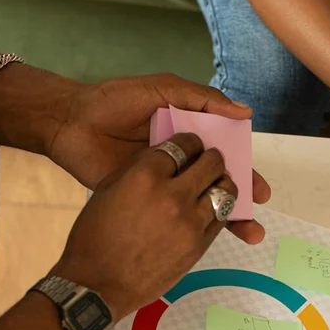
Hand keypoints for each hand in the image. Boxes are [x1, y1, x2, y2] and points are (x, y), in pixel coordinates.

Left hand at [46, 73, 271, 243]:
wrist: (69, 122)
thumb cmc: (114, 100)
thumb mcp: (161, 91)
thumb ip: (201, 99)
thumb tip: (245, 112)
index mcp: (188, 135)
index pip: (224, 156)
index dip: (244, 172)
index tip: (259, 190)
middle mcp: (179, 160)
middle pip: (216, 183)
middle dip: (238, 202)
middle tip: (254, 220)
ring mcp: (162, 181)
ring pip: (197, 202)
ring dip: (221, 220)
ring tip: (244, 236)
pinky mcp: (142, 198)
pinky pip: (168, 213)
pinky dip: (186, 227)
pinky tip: (203, 238)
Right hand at [53, 133, 233, 320]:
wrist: (97, 284)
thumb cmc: (94, 237)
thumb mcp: (107, 190)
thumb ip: (138, 168)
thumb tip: (164, 156)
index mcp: (145, 177)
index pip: (181, 146)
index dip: (189, 142)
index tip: (191, 145)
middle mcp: (172, 196)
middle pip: (210, 163)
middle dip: (211, 157)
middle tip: (209, 159)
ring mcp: (189, 223)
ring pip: (225, 190)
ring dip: (222, 181)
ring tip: (216, 182)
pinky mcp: (199, 246)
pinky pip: (222, 218)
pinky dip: (221, 208)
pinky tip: (211, 206)